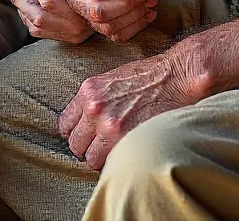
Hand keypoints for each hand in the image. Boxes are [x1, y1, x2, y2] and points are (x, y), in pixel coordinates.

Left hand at [59, 49, 207, 170]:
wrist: (174, 77)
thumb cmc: (146, 77)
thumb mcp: (110, 80)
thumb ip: (93, 100)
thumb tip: (81, 121)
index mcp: (88, 91)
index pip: (65, 124)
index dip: (75, 132)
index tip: (84, 135)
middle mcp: (95, 109)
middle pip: (75, 145)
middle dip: (87, 146)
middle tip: (100, 144)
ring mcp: (110, 126)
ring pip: (91, 159)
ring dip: (101, 157)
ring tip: (115, 148)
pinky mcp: (127, 139)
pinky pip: (111, 162)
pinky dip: (116, 160)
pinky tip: (126, 150)